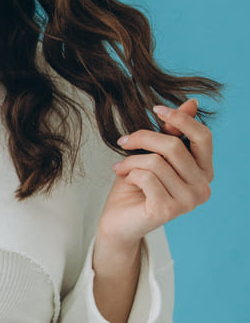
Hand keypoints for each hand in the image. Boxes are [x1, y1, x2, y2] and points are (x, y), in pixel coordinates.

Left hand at [97, 98, 213, 246]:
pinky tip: (126, 181)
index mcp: (204, 172)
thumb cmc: (136, 185)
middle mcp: (202, 188)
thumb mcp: (154, 153)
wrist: (118, 220)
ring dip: (131, 160)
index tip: (156, 108)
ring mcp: (188, 201)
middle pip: (174, 146)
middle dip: (143, 138)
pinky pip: (145, 177)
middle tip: (123, 141)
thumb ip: (173, 132)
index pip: (203, 137)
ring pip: (156, 161)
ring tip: (121, 168)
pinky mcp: (168, 210)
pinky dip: (129, 173)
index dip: (181, 118)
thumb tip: (191, 102)